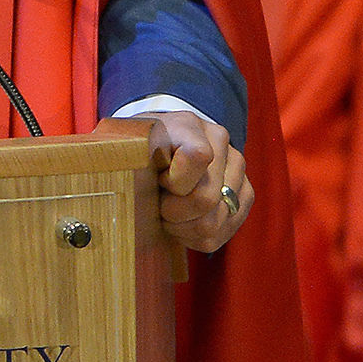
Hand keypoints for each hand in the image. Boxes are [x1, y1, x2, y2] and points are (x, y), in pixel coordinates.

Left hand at [133, 110, 251, 254]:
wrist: (160, 147)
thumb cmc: (140, 150)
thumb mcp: (128, 145)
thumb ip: (124, 154)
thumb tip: (118, 172)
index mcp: (190, 125)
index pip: (198, 158)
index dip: (174, 182)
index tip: (157, 180)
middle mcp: (221, 142)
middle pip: (206, 199)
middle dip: (174, 213)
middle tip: (158, 206)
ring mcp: (237, 168)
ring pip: (216, 222)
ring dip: (184, 228)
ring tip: (169, 215)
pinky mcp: (245, 194)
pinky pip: (223, 233)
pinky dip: (197, 237)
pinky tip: (184, 223)